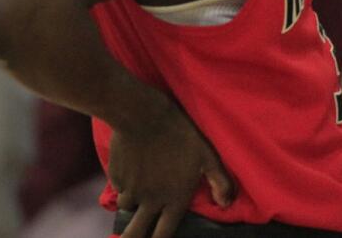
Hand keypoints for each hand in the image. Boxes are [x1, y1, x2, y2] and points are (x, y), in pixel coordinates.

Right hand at [109, 99, 233, 237]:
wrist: (143, 116)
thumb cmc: (181, 134)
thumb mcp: (207, 155)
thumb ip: (219, 181)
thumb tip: (227, 204)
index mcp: (174, 199)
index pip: (164, 234)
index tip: (158, 237)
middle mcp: (150, 201)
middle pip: (135, 235)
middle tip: (137, 235)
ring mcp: (131, 191)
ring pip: (127, 209)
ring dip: (132, 206)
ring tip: (139, 194)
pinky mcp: (115, 178)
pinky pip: (119, 188)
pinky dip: (124, 185)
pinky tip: (132, 170)